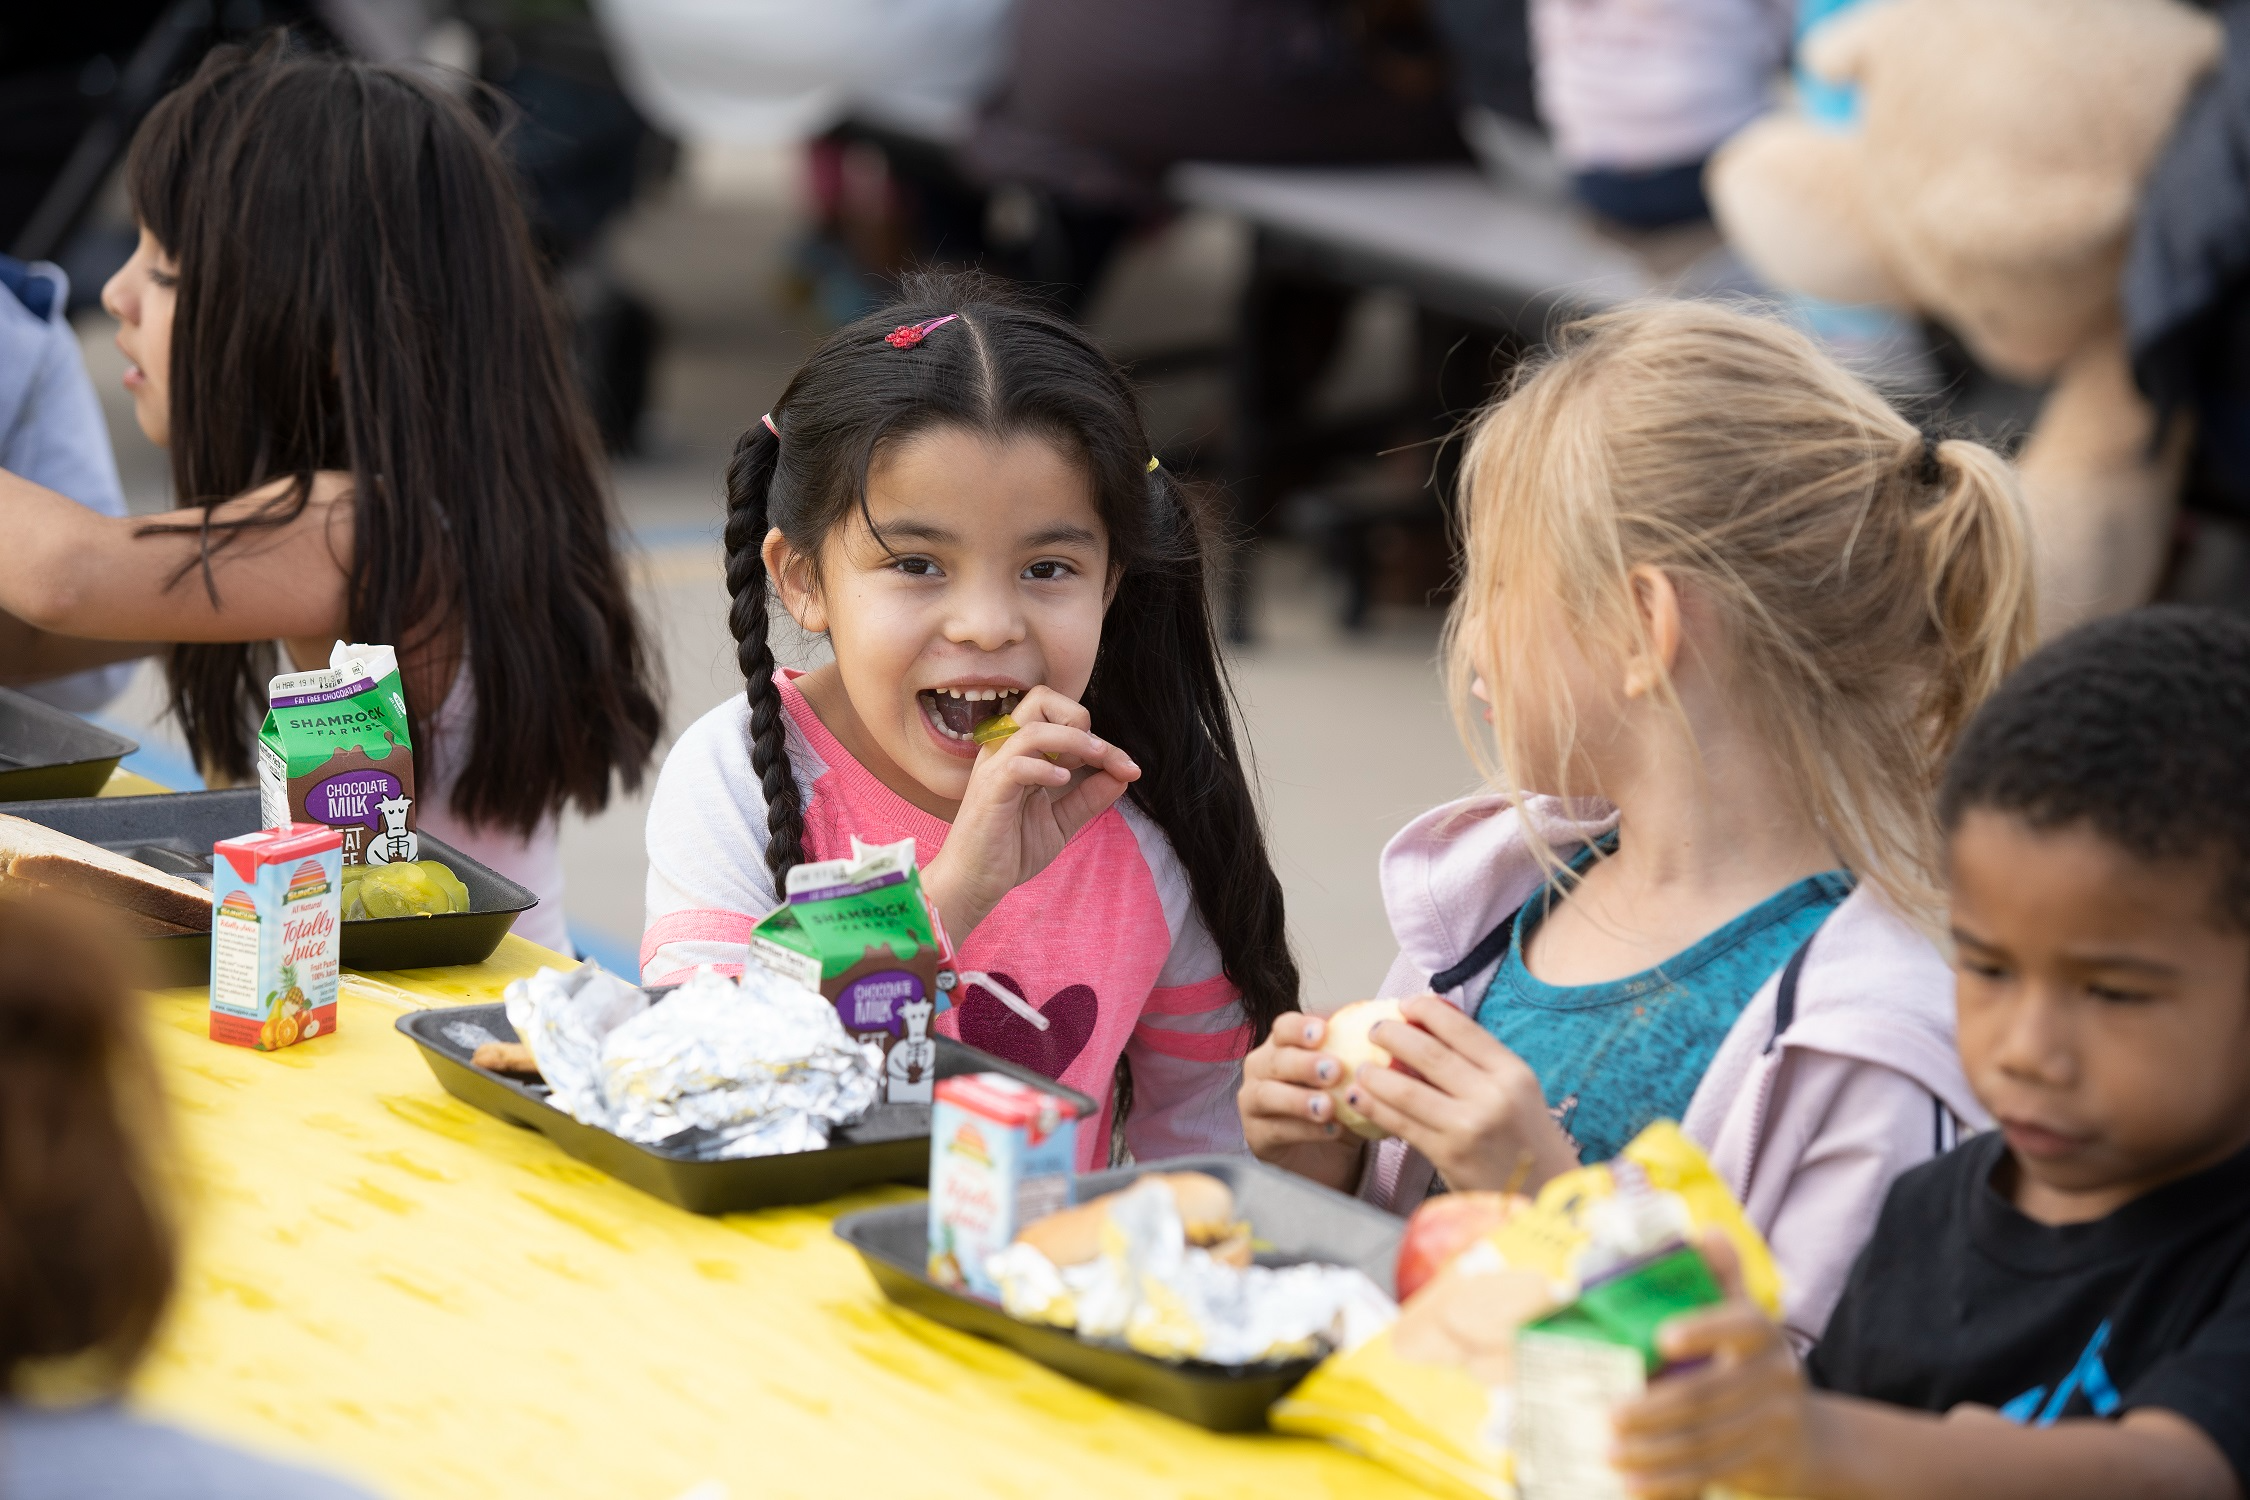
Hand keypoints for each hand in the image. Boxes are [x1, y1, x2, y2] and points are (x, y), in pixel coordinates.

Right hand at [921, 686, 1139, 939]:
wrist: (975, 883)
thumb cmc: (1010, 850)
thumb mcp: (1061, 821)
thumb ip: (1089, 797)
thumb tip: (1123, 775)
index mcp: (1022, 752)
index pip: (1061, 718)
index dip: (1098, 736)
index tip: (1126, 768)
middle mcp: (1006, 751)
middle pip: (1040, 700)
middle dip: (1079, 719)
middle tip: (1099, 756)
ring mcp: (995, 768)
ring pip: (1033, 728)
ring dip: (1074, 741)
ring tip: (1095, 762)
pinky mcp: (989, 790)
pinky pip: (1016, 763)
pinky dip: (1045, 768)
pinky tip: (1063, 782)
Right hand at [1239, 1011, 1363, 1188]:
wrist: (1326, 1154)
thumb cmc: (1340, 1106)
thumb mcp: (1354, 1079)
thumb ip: (1365, 1056)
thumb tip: (1397, 1033)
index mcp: (1283, 1046)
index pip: (1284, 1027)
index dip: (1300, 1028)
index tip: (1324, 1031)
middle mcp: (1261, 1069)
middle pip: (1274, 1059)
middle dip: (1303, 1063)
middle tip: (1334, 1070)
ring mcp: (1253, 1103)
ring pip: (1267, 1095)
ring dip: (1298, 1099)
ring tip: (1329, 1107)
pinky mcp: (1255, 1136)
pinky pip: (1276, 1130)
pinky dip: (1304, 1130)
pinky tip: (1331, 1131)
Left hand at [1344, 994, 1578, 1192]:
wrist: (1544, 1196)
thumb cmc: (1525, 1139)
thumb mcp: (1517, 1092)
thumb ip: (1479, 1065)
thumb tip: (1427, 1031)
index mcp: (1512, 1072)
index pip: (1461, 1028)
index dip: (1427, 1010)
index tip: (1405, 1004)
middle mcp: (1492, 1095)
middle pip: (1429, 1053)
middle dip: (1392, 1035)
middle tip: (1375, 1029)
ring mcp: (1469, 1126)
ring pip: (1407, 1089)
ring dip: (1375, 1074)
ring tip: (1361, 1067)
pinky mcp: (1448, 1154)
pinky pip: (1401, 1124)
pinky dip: (1374, 1107)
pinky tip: (1359, 1098)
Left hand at [1611, 1235, 1816, 1499]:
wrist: (1808, 1441)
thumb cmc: (1753, 1368)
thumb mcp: (1746, 1322)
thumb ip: (1723, 1280)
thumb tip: (1707, 1233)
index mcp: (1764, 1334)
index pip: (1738, 1325)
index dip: (1704, 1329)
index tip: (1662, 1338)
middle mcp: (1777, 1376)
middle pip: (1705, 1394)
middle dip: (1651, 1408)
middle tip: (1606, 1413)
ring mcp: (1775, 1423)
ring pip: (1704, 1439)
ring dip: (1650, 1449)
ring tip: (1608, 1450)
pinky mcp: (1764, 1462)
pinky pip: (1710, 1471)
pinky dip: (1668, 1480)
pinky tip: (1631, 1483)